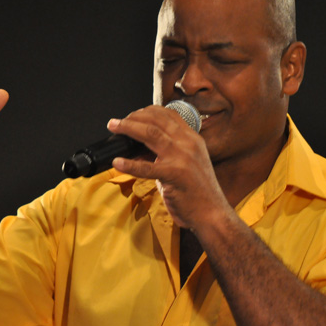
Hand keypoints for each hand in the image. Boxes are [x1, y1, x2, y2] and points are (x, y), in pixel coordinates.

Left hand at [109, 105, 229, 229]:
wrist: (212, 214)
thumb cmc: (196, 193)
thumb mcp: (182, 166)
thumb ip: (163, 156)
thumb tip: (136, 153)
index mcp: (192, 139)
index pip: (169, 115)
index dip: (147, 111)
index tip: (132, 115)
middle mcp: (189, 143)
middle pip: (157, 120)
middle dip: (133, 117)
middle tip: (116, 122)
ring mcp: (183, 158)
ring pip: (151, 134)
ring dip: (129, 128)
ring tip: (113, 127)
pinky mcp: (175, 175)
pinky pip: (147, 167)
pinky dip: (130, 164)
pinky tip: (117, 162)